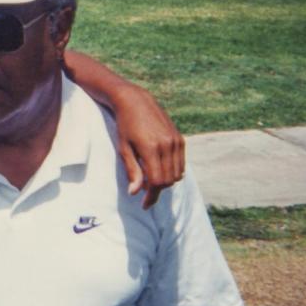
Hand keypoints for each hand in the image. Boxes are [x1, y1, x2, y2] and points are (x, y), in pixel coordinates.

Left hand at [112, 85, 184, 208]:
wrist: (136, 101)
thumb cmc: (125, 125)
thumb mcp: (123, 148)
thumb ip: (132, 171)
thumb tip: (135, 193)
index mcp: (151, 148)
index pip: (157, 181)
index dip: (151, 196)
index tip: (144, 204)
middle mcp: (167, 145)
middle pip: (169, 180)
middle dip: (157, 191)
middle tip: (145, 193)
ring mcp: (176, 141)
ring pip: (177, 174)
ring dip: (166, 182)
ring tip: (150, 180)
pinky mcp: (180, 139)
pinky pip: (181, 164)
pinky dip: (172, 171)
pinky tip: (159, 169)